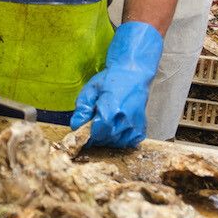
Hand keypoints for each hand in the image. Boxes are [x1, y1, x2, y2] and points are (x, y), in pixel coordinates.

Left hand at [70, 21, 163, 147]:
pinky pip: (129, 142)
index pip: (95, 133)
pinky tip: (116, 128)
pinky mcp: (142, 127)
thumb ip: (81, 110)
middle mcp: (125, 120)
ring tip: (103, 125)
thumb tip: (75, 126)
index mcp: (110, 110)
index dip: (86, 135)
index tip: (82, 132)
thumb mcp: (90, 90)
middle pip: (105, 140)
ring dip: (107, 139)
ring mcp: (135, 125)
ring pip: (117, 143)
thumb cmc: (110, 80)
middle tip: (92, 125)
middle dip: (95, 136)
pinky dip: (121, 140)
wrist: (132, 74)